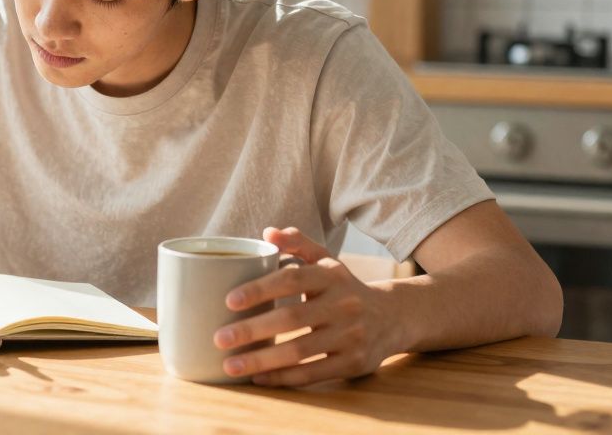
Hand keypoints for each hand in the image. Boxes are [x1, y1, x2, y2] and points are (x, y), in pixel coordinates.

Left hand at [212, 226, 399, 386]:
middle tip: (219, 338)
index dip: (260, 289)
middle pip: (292, 318)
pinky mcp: (354, 363)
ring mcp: (351, 336)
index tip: (229, 301)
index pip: (292, 279)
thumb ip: (298, 244)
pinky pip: (313, 373)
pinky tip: (258, 379)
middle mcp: (344, 305)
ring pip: (300, 351)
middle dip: (252, 330)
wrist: (393, 317)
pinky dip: (283, 378)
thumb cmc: (344, 287)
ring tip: (230, 365)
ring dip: (261, 360)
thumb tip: (268, 232)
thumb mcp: (326, 261)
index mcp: (332, 276)